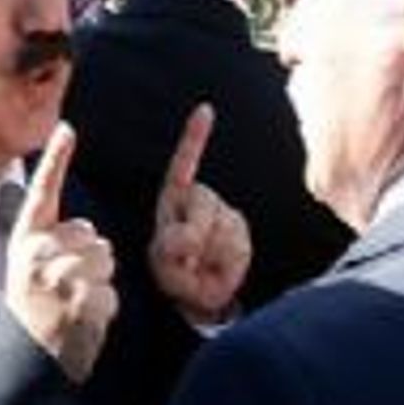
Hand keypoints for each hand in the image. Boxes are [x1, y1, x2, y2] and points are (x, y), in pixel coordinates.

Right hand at [5, 124, 117, 383]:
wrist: (24, 361)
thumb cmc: (30, 314)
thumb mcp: (25, 272)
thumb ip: (50, 246)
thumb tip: (88, 232)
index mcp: (25, 242)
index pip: (43, 192)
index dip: (56, 158)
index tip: (67, 127)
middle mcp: (39, 254)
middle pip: (93, 235)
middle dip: (90, 262)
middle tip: (64, 293)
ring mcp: (62, 276)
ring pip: (106, 260)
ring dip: (99, 286)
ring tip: (72, 307)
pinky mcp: (84, 299)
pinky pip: (111, 292)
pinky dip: (103, 311)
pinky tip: (80, 324)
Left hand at [148, 104, 250, 325]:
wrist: (199, 295)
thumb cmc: (175, 274)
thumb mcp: (163, 264)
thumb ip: (172, 250)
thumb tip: (191, 238)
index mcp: (174, 201)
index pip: (183, 166)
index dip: (195, 138)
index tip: (206, 109)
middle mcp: (200, 201)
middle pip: (204, 201)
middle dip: (194, 231)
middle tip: (187, 260)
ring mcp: (224, 214)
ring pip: (223, 226)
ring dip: (210, 253)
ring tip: (199, 268)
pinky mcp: (240, 232)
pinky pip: (237, 242)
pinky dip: (228, 261)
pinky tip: (221, 268)